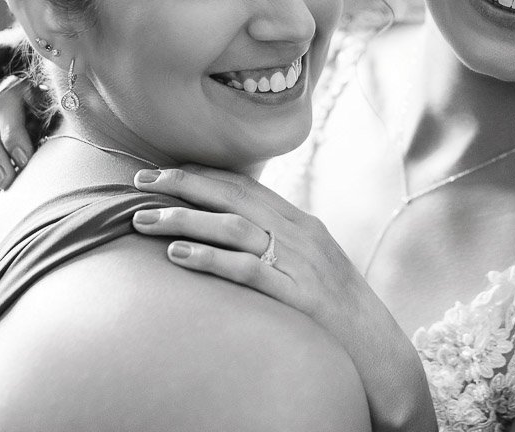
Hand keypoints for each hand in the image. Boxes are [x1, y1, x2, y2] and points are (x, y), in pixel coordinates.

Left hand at [131, 166, 435, 431]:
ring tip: (144, 219)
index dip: (201, 174)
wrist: (375, 344)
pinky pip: (244, 268)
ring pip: (231, 226)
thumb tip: (237, 233)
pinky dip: (208, 258)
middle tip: (139, 181)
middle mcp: (297, 232)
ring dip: (183, 219)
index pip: (243, 185)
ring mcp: (295, 260)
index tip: (163, 171)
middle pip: (231, 196)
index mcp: (299, 221)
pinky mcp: (292, 291)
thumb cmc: (337, 309)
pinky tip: (177, 255)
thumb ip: (278, 243)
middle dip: (182, 184)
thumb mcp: (310, 264)